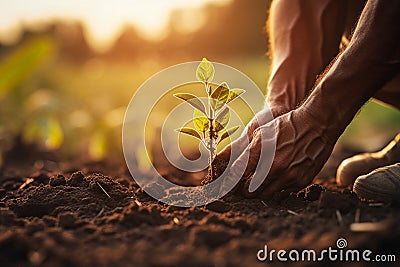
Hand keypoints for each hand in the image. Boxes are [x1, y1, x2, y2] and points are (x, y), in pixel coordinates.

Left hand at [218, 108, 335, 197]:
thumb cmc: (286, 125)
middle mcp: (274, 167)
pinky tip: (277, 180)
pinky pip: (283, 193)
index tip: (227, 184)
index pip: (238, 176)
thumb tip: (223, 160)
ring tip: (257, 185)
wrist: (317, 124)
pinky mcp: (301, 181)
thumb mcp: (260, 132)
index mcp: (261, 153)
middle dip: (244, 190)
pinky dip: (277, 189)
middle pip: (251, 191)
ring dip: (260, 191)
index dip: (230, 182)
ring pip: (266, 195)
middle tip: (241, 188)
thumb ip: (244, 150)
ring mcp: (289, 176)